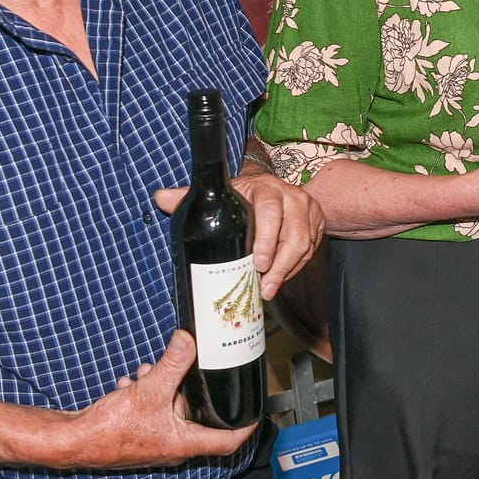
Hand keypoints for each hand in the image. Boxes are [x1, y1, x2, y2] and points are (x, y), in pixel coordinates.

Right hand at [66, 331, 257, 467]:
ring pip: (172, 413)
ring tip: (154, 371)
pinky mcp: (138, 436)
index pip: (228, 441)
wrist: (73, 441)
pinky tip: (134, 381)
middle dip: (197, 394)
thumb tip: (188, 340)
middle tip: (198, 374)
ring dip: (168, 390)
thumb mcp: (149, 389)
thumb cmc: (109, 429)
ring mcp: (154, 443)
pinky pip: (152, 413)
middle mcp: (172, 447)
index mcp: (184, 443)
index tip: (256, 412)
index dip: (245, 427)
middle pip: (199, 421)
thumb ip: (173, 364)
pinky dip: (148, 395)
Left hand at [153, 173, 324, 300]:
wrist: (277, 191)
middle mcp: (292, 197)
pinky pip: (311, 251)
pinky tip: (280, 280)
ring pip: (305, 245)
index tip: (257, 263)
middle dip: (280, 265)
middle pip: (294, 234)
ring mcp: (309, 212)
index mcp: (267, 188)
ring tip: (269, 290)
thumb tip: (161, 197)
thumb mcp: (222, 192)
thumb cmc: (246, 194)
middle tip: (264, 288)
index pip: (270, 210)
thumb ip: (190, 195)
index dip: (266, 237)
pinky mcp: (318, 226)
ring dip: (288, 271)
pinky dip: (295, 268)